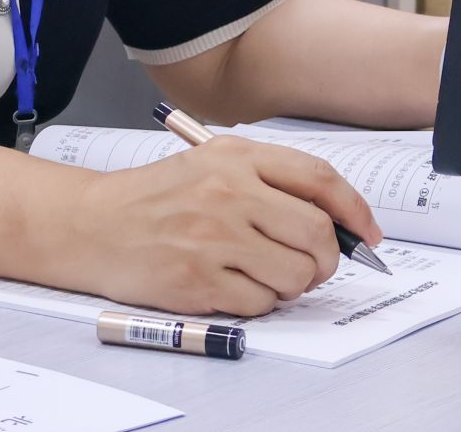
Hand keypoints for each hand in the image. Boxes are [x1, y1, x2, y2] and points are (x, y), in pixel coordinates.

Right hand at [62, 136, 379, 317]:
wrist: (92, 224)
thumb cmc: (155, 197)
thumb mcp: (210, 164)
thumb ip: (267, 181)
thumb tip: (334, 219)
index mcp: (236, 158)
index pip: (319, 178)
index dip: (355, 209)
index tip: (367, 234)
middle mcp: (228, 193)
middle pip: (316, 231)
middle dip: (327, 257)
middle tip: (316, 265)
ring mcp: (213, 238)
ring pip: (295, 273)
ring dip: (293, 284)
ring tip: (268, 275)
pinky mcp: (198, 280)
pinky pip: (260, 303)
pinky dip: (260, 302)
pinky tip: (235, 286)